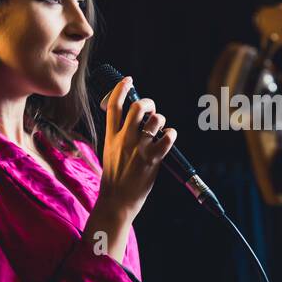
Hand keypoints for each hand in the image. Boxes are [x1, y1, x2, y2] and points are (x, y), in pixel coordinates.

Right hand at [93, 75, 176, 226]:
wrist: (116, 201)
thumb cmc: (114, 178)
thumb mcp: (109, 152)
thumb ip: (118, 137)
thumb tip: (133, 124)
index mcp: (111, 136)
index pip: (114, 106)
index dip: (121, 89)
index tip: (128, 80)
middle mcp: (124, 139)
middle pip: (137, 107)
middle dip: (148, 103)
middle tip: (151, 109)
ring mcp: (138, 148)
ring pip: (154, 120)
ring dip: (160, 120)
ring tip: (160, 128)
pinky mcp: (152, 159)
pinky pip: (167, 137)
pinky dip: (171, 133)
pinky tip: (169, 136)